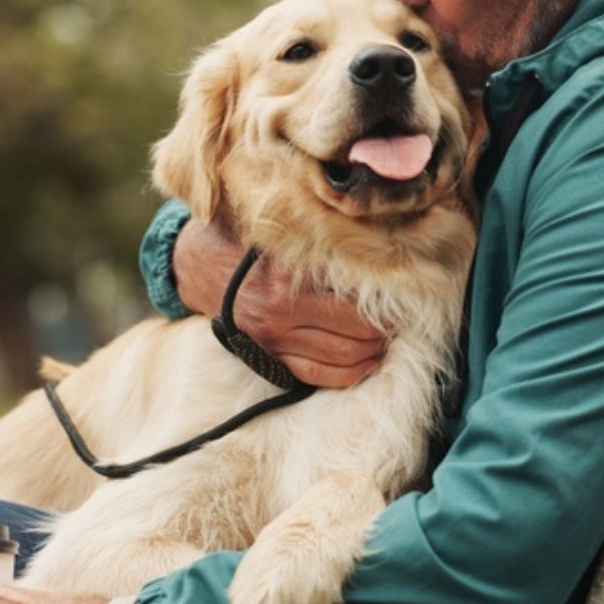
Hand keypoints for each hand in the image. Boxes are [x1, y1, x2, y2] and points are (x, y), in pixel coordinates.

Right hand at [174, 219, 384, 387]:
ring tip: (388, 338)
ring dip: (373, 352)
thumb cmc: (241, 235)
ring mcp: (273, 338)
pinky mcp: (267, 355)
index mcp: (287, 277)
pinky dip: (348, 374)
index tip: (409, 295)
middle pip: (356, 333)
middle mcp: (281, 312)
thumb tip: (373, 233)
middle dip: (387, 330)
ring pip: (342, 359)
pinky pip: (316, 376)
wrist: (194, 264)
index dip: (389, 302)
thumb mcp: (277, 228)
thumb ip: (315, 233)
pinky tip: (366, 362)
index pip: (356, 301)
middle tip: (404, 317)